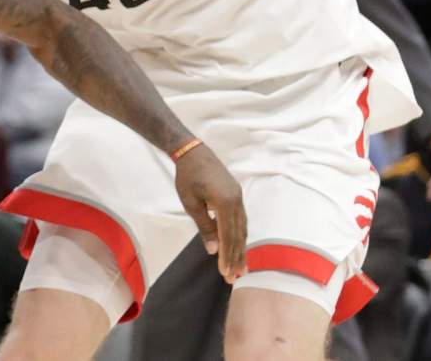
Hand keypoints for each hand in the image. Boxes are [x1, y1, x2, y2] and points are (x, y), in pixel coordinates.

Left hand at [174, 143, 246, 283]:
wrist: (194, 153)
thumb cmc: (188, 178)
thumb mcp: (191, 204)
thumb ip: (204, 227)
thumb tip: (213, 250)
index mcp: (225, 203)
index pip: (228, 236)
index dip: (227, 256)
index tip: (225, 273)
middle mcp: (237, 201)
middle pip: (239, 235)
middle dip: (236, 257)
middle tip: (234, 278)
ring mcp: (239, 198)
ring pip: (242, 229)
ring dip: (241, 249)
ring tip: (241, 268)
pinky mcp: (237, 195)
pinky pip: (241, 220)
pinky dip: (240, 235)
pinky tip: (239, 246)